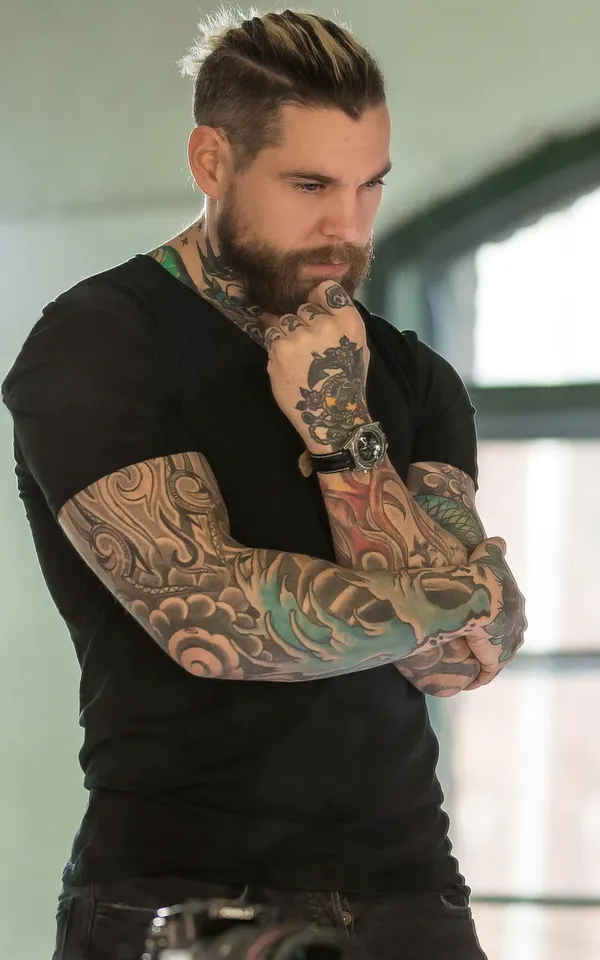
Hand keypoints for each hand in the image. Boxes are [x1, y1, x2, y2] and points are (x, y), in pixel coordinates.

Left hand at [265, 281, 370, 452]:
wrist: (331, 417)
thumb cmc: (347, 383)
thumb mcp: (358, 347)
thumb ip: (342, 321)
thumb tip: (320, 300)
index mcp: (349, 323)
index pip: (326, 290)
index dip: (317, 299)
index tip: (315, 310)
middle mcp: (325, 325)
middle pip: (303, 308)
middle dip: (302, 323)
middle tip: (308, 348)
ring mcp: (301, 337)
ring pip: (285, 321)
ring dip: (286, 335)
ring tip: (296, 357)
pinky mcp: (280, 349)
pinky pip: (271, 334)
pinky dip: (275, 346)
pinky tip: (286, 363)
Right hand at [462, 537, 526, 688]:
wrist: (476, 598)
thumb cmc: (480, 575)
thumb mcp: (487, 556)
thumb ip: (494, 550)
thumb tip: (499, 541)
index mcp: (516, 604)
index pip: (507, 614)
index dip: (493, 617)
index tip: (480, 621)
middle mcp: (516, 626)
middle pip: (505, 636)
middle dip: (492, 641)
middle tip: (472, 643)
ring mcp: (507, 644)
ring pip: (495, 655)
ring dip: (484, 659)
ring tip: (467, 662)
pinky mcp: (496, 659)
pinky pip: (486, 673)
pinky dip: (478, 677)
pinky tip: (467, 681)